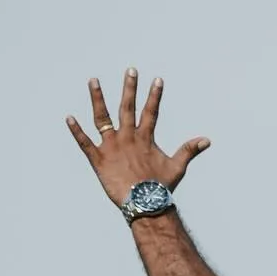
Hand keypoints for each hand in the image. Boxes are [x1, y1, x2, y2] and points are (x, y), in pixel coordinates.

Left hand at [67, 68, 210, 209]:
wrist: (144, 204)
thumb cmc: (161, 188)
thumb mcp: (177, 167)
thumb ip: (189, 150)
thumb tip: (207, 140)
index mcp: (144, 138)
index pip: (150, 112)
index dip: (154, 96)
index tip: (156, 80)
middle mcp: (127, 137)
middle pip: (127, 108)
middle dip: (129, 88)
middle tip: (130, 71)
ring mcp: (112, 147)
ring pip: (102, 118)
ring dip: (98, 99)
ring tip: (93, 81)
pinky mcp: (99, 160)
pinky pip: (85, 143)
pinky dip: (76, 131)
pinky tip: (68, 118)